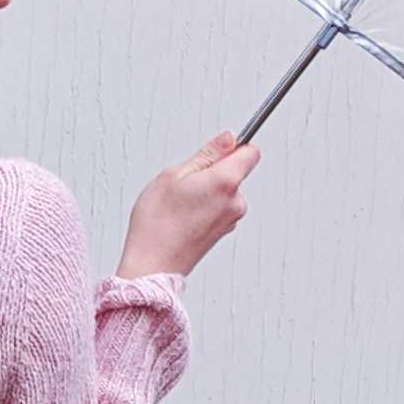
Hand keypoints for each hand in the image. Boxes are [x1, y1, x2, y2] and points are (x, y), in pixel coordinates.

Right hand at [115, 131, 260, 280]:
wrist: (153, 265)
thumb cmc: (158, 223)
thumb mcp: (174, 174)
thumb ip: (207, 153)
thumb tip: (228, 138)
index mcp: (226, 182)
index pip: (251, 152)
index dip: (233, 146)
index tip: (215, 149)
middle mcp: (236, 202)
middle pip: (235, 172)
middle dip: (213, 170)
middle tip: (184, 181)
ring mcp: (231, 220)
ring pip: (225, 191)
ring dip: (206, 191)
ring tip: (179, 203)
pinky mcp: (222, 232)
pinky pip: (218, 208)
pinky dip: (204, 207)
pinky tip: (182, 215)